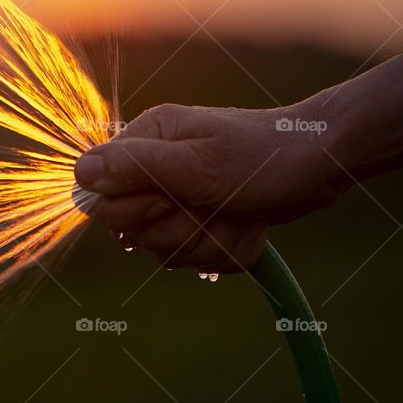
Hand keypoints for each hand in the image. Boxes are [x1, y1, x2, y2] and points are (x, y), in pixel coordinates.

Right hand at [73, 103, 344, 271]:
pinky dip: (231, 247)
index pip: (100, 199)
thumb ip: (136, 168)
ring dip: (213, 240)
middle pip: (135, 233)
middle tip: (215, 203)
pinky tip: (252, 221)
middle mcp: (157, 168)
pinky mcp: (205, 220)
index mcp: (146, 142)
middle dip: (182, 230)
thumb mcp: (198, 163)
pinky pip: (200, 259)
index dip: (135, 212)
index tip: (174, 198)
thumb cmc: (264, 156)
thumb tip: (79, 174)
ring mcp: (181, 196)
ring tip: (241, 211)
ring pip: (169, 252)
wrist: (323, 164)